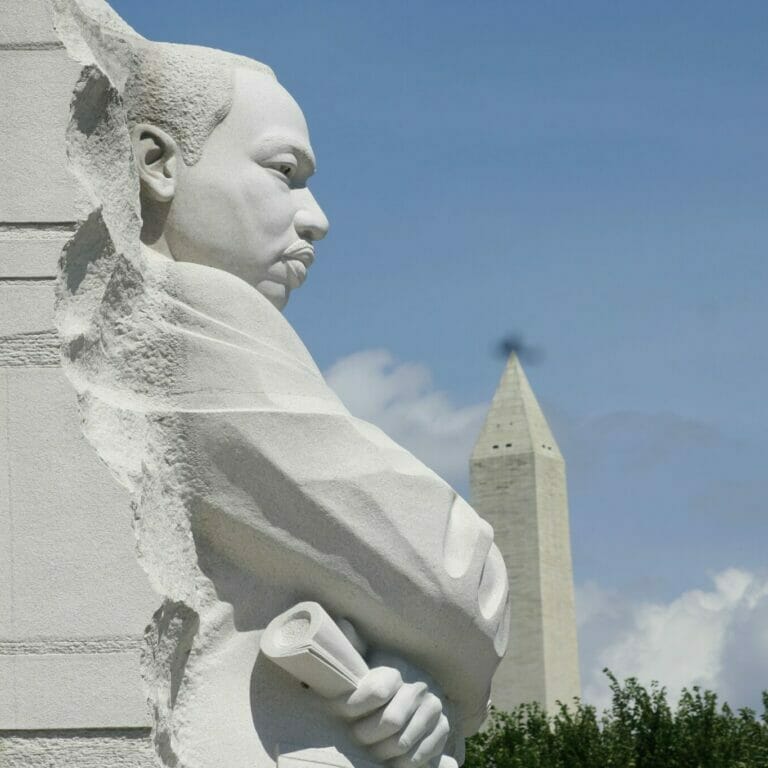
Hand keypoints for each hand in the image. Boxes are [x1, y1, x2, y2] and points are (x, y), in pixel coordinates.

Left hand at [331, 622, 456, 767]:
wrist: (415, 689)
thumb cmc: (378, 677)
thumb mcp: (365, 659)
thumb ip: (353, 645)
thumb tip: (342, 623)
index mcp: (396, 669)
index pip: (377, 691)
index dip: (354, 706)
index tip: (341, 712)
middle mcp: (418, 686)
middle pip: (391, 722)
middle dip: (366, 734)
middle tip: (355, 736)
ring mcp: (434, 708)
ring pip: (403, 742)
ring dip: (382, 751)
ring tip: (370, 747)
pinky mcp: (443, 729)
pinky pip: (420, 756)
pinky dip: (401, 762)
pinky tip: (390, 758)